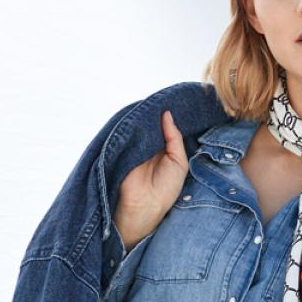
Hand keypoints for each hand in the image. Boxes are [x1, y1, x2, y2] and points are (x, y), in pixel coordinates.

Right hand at [113, 109, 188, 247]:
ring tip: (152, 102)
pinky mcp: (123, 147)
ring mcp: (136, 146)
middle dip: (156, 112)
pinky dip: (134, 123)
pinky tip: (140, 114)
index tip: (173, 99)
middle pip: (152, 123)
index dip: (168, 116)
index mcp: (164, 150)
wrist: (145, 205)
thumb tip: (167, 114)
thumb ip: (174, 138)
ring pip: (140, 125)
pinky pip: (128, 131)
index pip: (165, 127)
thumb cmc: (166, 188)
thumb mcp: (179, 162)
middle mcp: (150, 146)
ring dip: (145, 116)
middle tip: (162, 96)